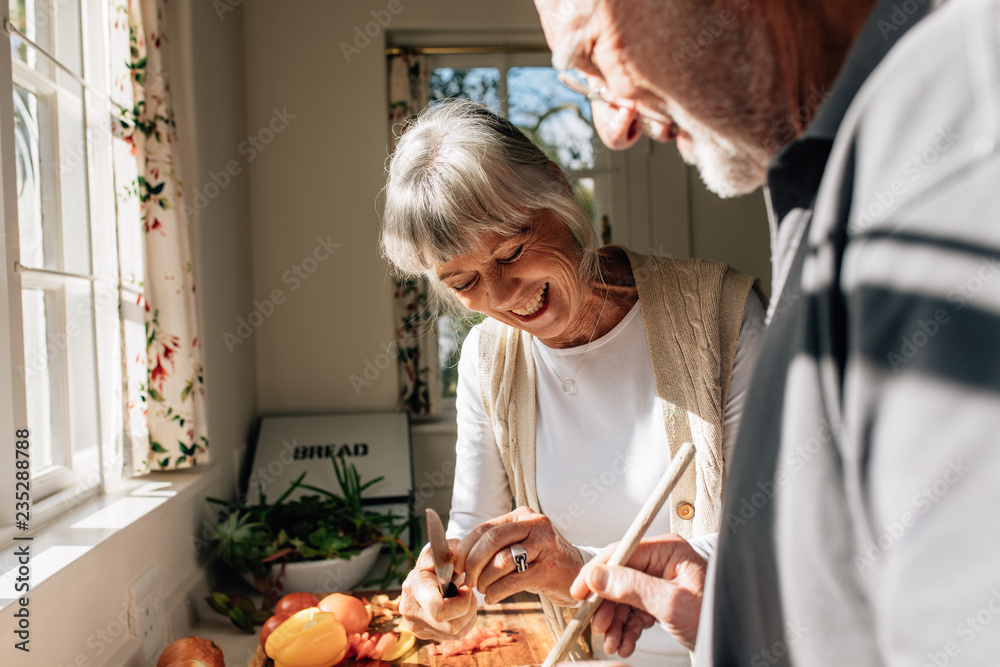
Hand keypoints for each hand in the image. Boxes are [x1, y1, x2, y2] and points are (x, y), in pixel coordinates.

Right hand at [399, 538, 477, 640]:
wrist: (425, 576)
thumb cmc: (437, 562)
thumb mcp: (441, 551)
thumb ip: (449, 549)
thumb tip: (454, 555)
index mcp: (414, 589)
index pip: (439, 610)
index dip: (461, 603)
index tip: (466, 588)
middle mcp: (412, 613)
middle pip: (452, 625)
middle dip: (468, 608)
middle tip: (468, 591)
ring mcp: (419, 628)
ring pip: (456, 632)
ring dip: (468, 615)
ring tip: (463, 597)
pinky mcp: (428, 636)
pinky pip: (456, 636)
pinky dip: (465, 621)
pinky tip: (460, 608)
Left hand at [455, 506, 583, 605]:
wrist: (576, 573)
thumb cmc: (540, 560)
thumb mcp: (519, 545)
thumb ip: (493, 546)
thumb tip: (456, 555)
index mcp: (522, 515)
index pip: (485, 528)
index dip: (466, 548)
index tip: (458, 566)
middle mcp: (535, 524)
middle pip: (491, 540)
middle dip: (473, 564)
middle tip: (468, 581)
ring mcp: (544, 545)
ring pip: (502, 561)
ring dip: (485, 580)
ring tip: (482, 589)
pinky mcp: (549, 568)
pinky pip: (513, 581)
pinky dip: (497, 592)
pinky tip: (492, 598)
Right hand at [571, 534, 706, 654]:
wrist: (739, 640)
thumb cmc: (718, 616)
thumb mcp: (671, 603)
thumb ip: (632, 587)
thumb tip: (598, 575)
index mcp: (668, 550)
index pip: (621, 553)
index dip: (596, 573)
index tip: (580, 593)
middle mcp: (663, 563)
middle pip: (619, 578)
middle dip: (607, 606)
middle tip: (599, 626)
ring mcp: (662, 582)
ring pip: (625, 598)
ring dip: (616, 622)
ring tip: (614, 642)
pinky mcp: (662, 601)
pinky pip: (636, 612)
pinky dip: (627, 629)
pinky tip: (625, 642)